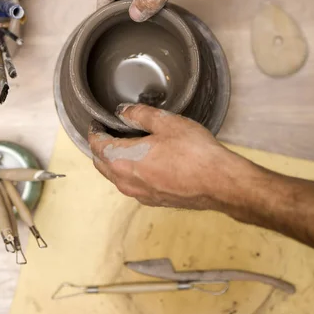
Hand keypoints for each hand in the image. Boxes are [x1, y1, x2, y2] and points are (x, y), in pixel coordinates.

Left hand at [88, 103, 313, 258]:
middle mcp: (125, 181)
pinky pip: (130, 185)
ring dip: (112, 161)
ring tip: (121, 145)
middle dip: (99, 147)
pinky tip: (141, 162)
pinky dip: (127, 172)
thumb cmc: (193, 150)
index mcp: (123, 160)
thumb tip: (121, 111)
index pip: (97, 145)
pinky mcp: (153, 201)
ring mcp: (139, 194)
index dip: (94, 131)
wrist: (219, 183)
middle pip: (101, 164)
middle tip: (106, 131)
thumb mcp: (167, 123)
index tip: (97, 121)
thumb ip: (140, 114)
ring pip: (114, 177)